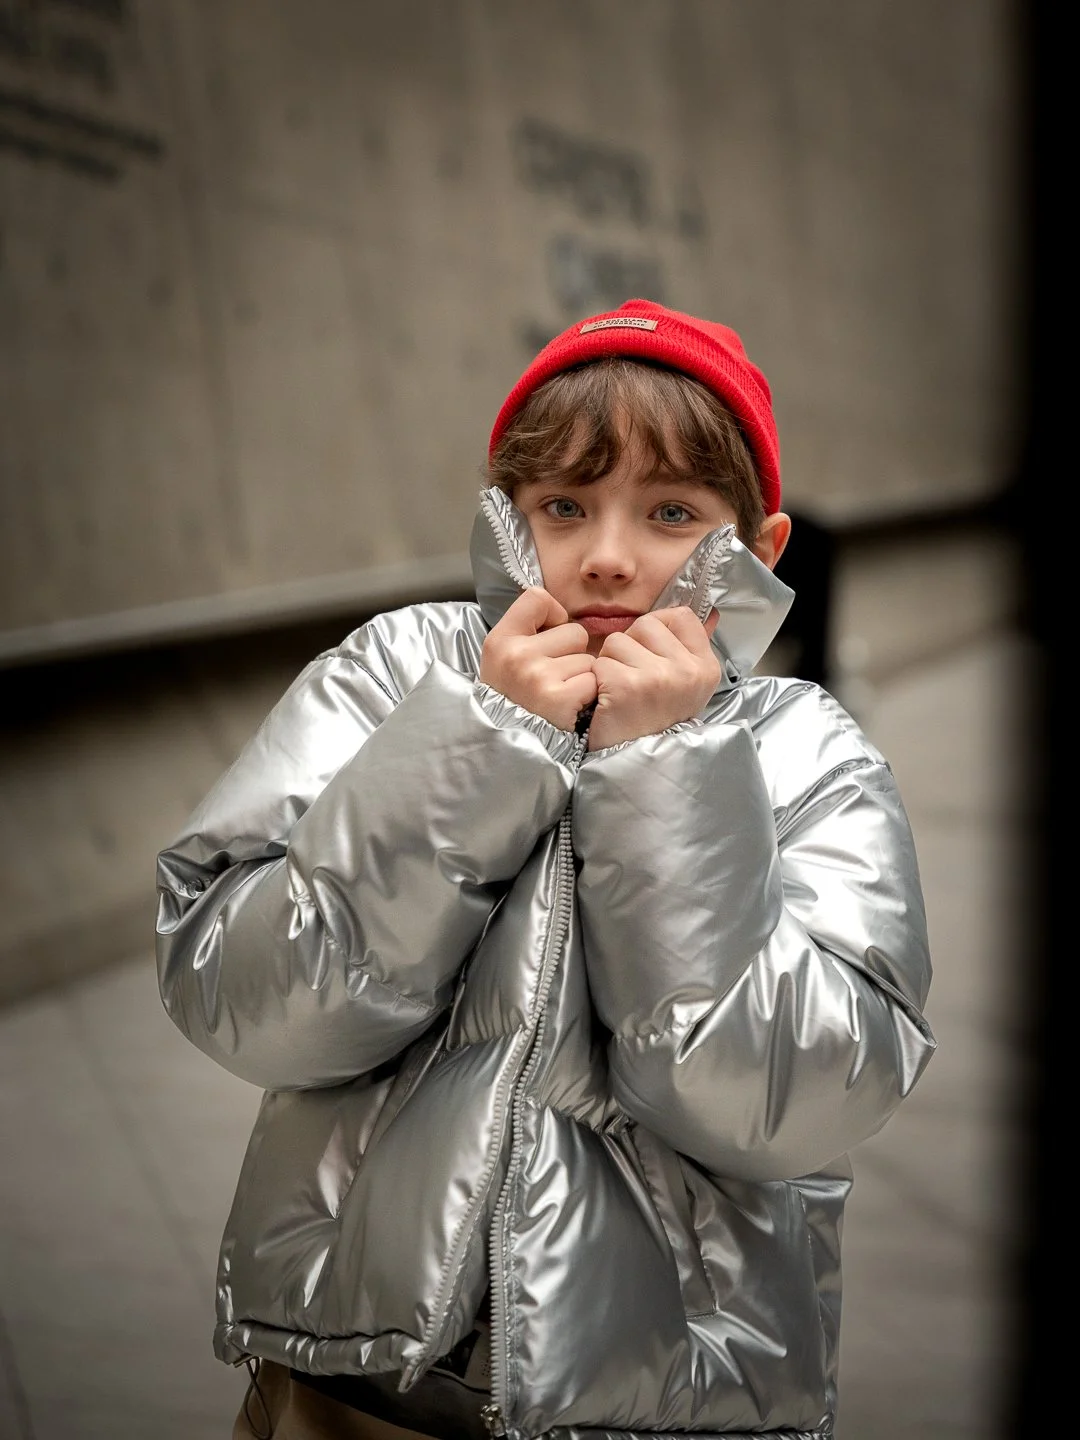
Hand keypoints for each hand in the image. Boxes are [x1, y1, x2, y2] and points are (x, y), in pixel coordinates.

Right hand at [480, 587, 597, 731]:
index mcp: (500, 640)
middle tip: (554, 678)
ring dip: (581, 677)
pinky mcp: (560, 698)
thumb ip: (527, 632)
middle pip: (575, 631)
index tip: (548, 635)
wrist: (506, 747)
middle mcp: (516, 655)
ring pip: (588, 659)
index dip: (553, 616)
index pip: (537, 598)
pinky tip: (570, 706)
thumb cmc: (512, 700)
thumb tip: (562, 613)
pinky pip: (593, 681)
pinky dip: (587, 695)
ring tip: (560, 694)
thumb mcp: (503, 660)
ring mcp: (538, 676)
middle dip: (572, 653)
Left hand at [587, 607, 719, 750]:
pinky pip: (599, 663)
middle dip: (630, 646)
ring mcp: (657, 678)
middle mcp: (686, 671)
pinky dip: (596, 681)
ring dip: (610, 663)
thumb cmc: (656, 723)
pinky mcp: (625, 687)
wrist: (636, 769)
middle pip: (645, 624)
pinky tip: (607, 701)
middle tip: (633, 679)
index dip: (659, 627)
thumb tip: (712, 614)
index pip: (681, 616)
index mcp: (705, 668)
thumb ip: (691, 649)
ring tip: (620, 692)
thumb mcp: (686, 687)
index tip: (651, 652)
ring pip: (617, 641)